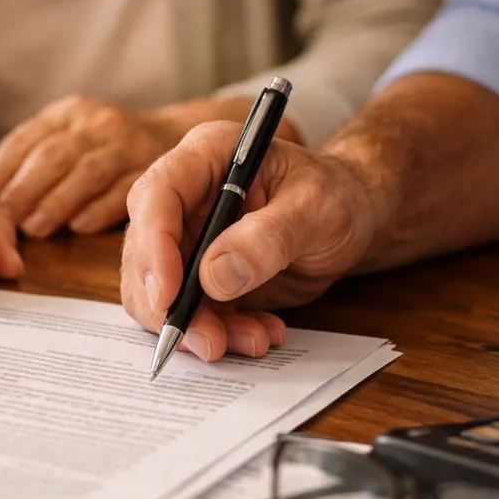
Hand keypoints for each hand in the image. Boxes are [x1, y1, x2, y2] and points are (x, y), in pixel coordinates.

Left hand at [0, 95, 175, 238]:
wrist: (170, 136)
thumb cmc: (102, 147)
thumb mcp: (65, 137)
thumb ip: (27, 157)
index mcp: (68, 113)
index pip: (26, 139)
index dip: (2, 172)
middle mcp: (97, 123)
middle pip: (53, 156)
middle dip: (24, 190)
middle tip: (3, 221)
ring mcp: (128, 144)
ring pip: (86, 173)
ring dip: (56, 203)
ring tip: (34, 230)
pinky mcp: (153, 168)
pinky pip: (124, 190)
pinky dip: (99, 209)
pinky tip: (79, 227)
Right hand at [121, 122, 391, 360]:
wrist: (353, 219)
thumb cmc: (338, 196)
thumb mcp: (318, 209)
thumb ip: (269, 237)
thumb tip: (213, 276)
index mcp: (207, 156)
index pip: (156, 195)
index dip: (152, 247)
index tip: (168, 295)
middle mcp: (185, 196)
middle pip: (144, 251)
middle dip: (169, 304)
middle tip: (209, 341)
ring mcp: (186, 237)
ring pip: (157, 291)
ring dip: (197, 326)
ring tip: (252, 340)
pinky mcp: (196, 275)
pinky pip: (187, 313)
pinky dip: (217, 333)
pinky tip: (259, 333)